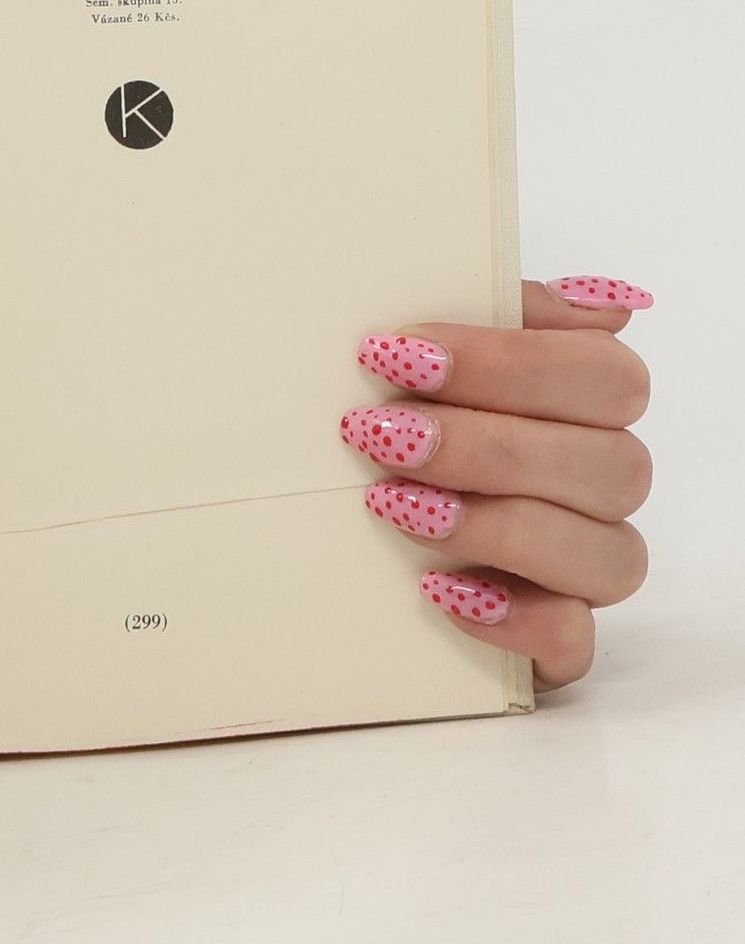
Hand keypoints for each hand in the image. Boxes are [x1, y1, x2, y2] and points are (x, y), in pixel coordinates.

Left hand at [342, 276, 653, 688]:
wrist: (329, 530)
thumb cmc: (395, 415)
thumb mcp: (421, 355)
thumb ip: (490, 312)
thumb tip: (600, 301)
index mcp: (583, 403)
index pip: (605, 375)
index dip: (507, 362)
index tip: (395, 353)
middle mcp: (598, 483)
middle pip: (613, 464)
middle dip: (488, 446)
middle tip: (381, 434)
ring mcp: (582, 566)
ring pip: (608, 555)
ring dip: (496, 525)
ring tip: (395, 505)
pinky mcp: (553, 638)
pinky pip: (573, 642)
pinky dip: (514, 619)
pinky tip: (441, 591)